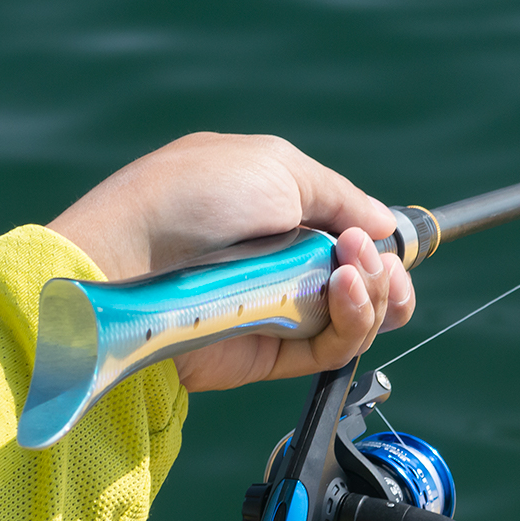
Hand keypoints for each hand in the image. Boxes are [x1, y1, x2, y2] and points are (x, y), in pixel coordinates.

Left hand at [48, 132, 415, 391]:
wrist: (132, 261)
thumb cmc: (194, 199)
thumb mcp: (276, 167)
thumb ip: (341, 196)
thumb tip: (386, 224)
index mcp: (286, 213)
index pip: (355, 238)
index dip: (382, 244)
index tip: (387, 240)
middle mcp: (290, 264)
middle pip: (370, 282)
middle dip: (386, 270)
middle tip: (364, 256)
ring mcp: (285, 310)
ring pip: (362, 316)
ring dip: (373, 291)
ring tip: (350, 271)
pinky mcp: (277, 353)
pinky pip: (337, 347)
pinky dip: (354, 320)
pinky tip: (344, 290)